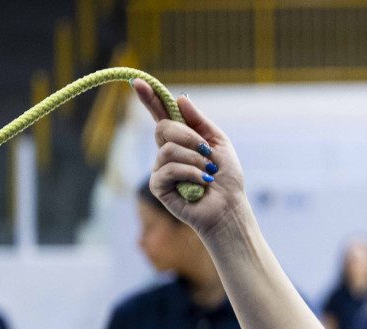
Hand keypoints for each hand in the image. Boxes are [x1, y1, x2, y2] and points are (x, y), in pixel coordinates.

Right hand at [132, 80, 246, 237]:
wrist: (229, 207)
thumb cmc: (226, 178)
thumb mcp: (218, 143)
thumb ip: (199, 122)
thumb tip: (180, 98)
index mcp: (181, 139)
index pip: (161, 115)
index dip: (149, 99)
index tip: (137, 82)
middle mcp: (167, 152)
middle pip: (162, 128)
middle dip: (187, 136)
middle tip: (206, 150)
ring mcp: (161, 169)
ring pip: (167, 149)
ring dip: (194, 158)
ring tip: (208, 172)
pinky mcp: (158, 186)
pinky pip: (168, 169)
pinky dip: (190, 173)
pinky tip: (201, 183)